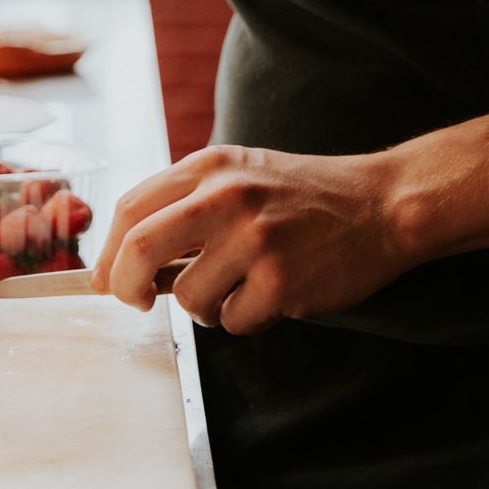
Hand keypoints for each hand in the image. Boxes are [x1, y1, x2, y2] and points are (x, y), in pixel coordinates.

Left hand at [90, 144, 409, 334]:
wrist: (382, 204)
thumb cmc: (305, 197)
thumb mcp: (240, 175)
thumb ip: (187, 204)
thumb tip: (125, 259)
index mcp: (210, 166)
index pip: (132, 209)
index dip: (108, 252)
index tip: (106, 279)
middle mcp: (227, 196)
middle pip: (140, 250)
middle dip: (125, 287)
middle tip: (135, 303)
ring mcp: (254, 239)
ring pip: (187, 297)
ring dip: (204, 307)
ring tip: (238, 289)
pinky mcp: (280, 281)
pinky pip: (232, 321)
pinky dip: (244, 319)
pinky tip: (271, 295)